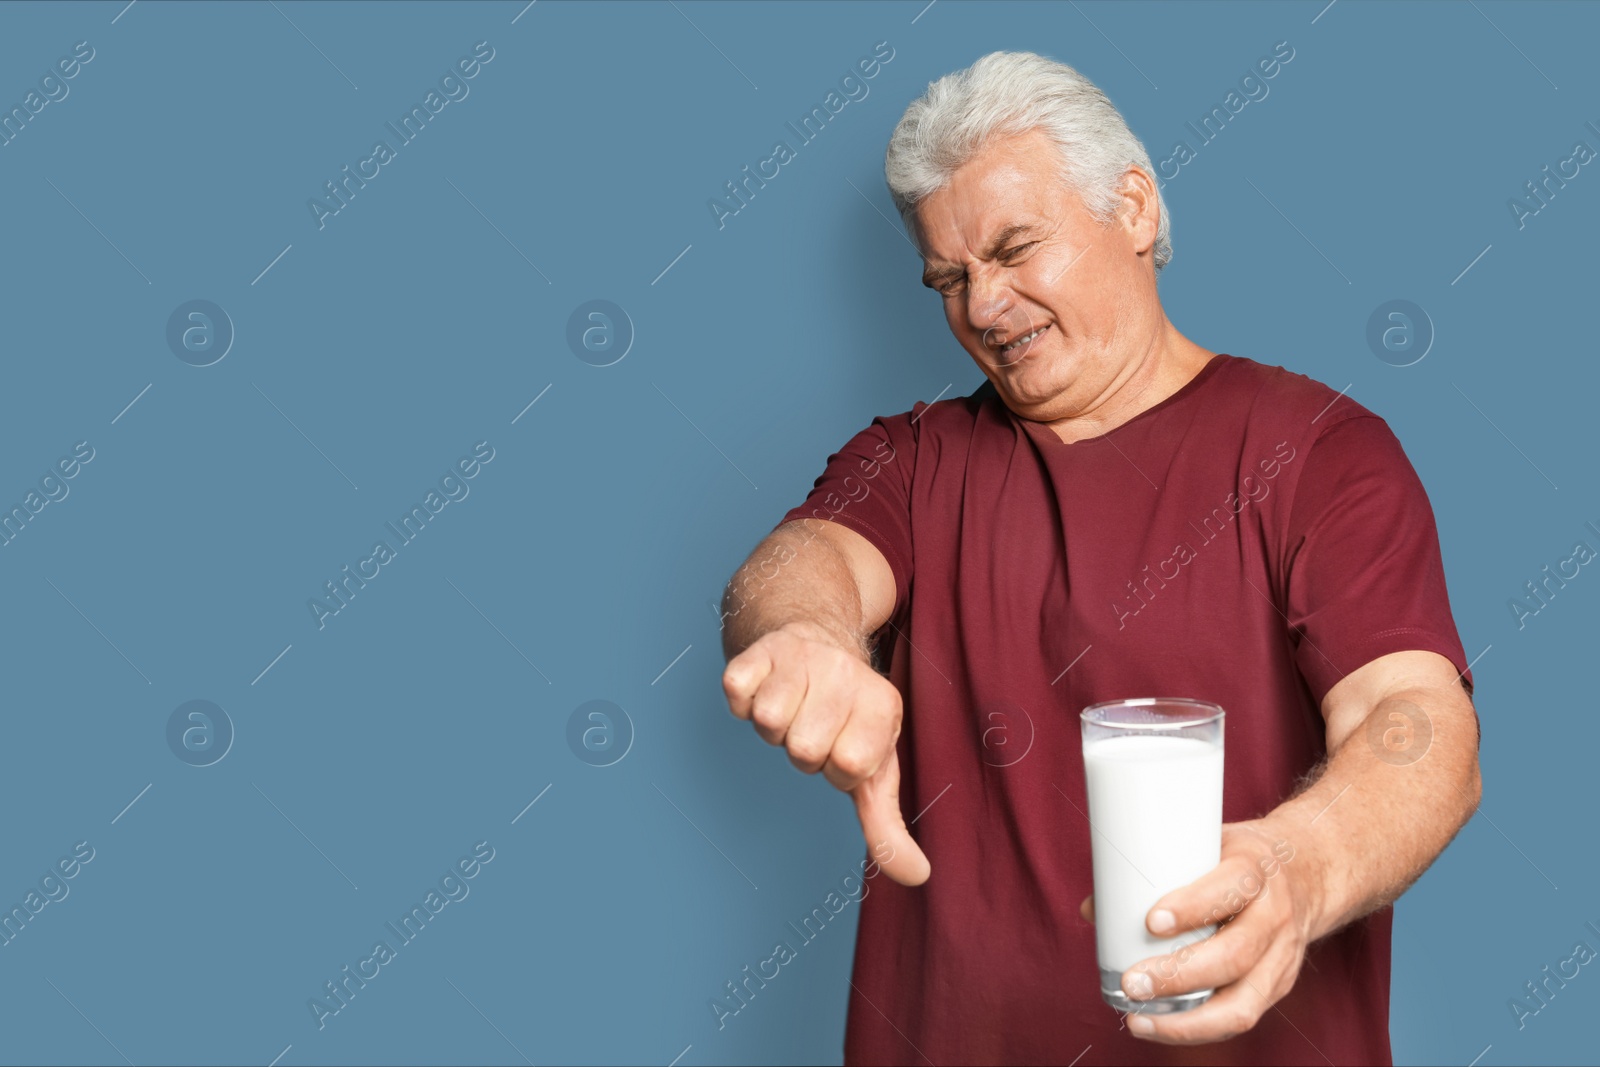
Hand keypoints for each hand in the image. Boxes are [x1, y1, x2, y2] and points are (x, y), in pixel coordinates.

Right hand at [723, 622, 929, 885]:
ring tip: (792, 706)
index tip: (842, 747)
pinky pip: (737, 690)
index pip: (849, 765)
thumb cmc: (846, 720)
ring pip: (769, 720)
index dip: (837, 768)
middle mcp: (847, 674)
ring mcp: (804, 658)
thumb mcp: (873, 769)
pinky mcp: (761, 649)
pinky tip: (764, 686)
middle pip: (804, 749)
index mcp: (881, 705)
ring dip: (773, 726)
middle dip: (802, 749)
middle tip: (813, 726)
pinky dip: (743, 699)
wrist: (815, 645)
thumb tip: (917, 876)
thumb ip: (887, 825)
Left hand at [1078, 820, 1317, 1043]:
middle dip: (1178, 975)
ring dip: (1187, 1019)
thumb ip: (1153, 870)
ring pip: (1242, 1001)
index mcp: (1255, 869)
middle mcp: (1275, 916)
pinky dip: (1198, 1028)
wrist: (1306, 874)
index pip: (1231, 889)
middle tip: (1132, 981)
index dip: (1192, 907)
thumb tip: (1092, 908)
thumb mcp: (1205, 845)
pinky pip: (1241, 1016)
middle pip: (1234, 955)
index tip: (1151, 920)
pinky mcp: (1277, 985)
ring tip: (1139, 1019)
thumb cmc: (1238, 858)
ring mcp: (1282, 956)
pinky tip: (1161, 1026)